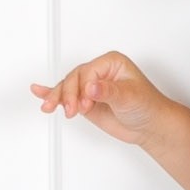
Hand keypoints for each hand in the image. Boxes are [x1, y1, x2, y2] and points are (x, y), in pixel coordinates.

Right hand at [29, 53, 156, 143]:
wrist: (150, 126)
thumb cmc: (147, 106)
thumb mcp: (129, 97)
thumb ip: (108, 92)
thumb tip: (90, 87)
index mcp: (111, 63)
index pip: (87, 71)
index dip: (83, 87)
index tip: (86, 103)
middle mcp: (98, 72)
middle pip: (73, 78)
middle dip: (68, 95)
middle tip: (72, 110)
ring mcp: (90, 87)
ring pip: (67, 87)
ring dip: (57, 97)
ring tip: (47, 107)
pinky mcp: (85, 101)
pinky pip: (66, 95)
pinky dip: (52, 94)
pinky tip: (38, 92)